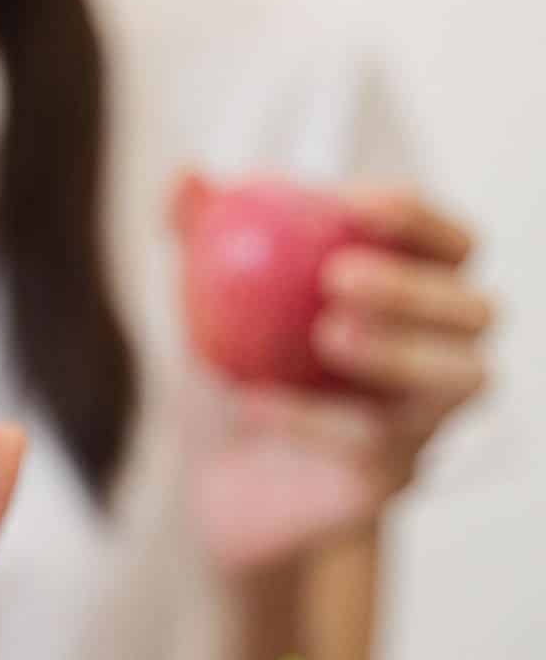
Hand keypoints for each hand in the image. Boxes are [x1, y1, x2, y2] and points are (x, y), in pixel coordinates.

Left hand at [182, 185, 495, 570]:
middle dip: (414, 285)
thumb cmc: (234, 373)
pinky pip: (375, 448)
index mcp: (414, 294)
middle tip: (339, 276)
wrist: (217, 486)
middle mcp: (439, 355)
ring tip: (327, 334)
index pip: (449, 243)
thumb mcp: (204, 302)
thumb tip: (186, 173)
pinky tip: (253, 402)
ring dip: (400, 351)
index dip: (416, 217)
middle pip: (473, 310)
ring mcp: (424, 422)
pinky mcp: (393, 479)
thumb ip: (200, 235)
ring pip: (460, 381)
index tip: (349, 202)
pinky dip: (314, 419)